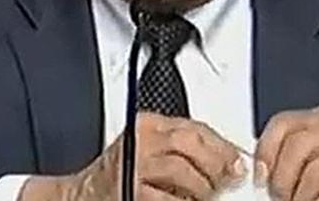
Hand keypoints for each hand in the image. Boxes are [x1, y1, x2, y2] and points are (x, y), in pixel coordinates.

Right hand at [19, 112, 246, 200]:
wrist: (76, 197)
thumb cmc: (118, 176)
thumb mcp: (150, 150)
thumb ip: (184, 149)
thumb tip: (230, 160)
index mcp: (149, 124)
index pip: (197, 128)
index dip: (224, 147)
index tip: (241, 164)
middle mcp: (139, 139)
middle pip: (191, 143)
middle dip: (217, 164)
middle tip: (231, 182)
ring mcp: (131, 165)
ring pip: (181, 171)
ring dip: (202, 188)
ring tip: (210, 197)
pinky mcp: (126, 190)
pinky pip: (166, 198)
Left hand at [255, 106, 318, 200]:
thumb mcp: (313, 157)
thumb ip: (289, 158)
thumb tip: (260, 174)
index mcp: (317, 120)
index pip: (281, 124)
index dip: (265, 152)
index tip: (259, 177)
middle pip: (295, 148)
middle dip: (282, 182)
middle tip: (280, 198)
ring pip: (312, 175)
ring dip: (301, 198)